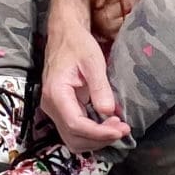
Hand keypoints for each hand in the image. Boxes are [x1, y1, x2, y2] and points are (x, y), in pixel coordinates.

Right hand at [40, 16, 129, 152]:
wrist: (65, 35)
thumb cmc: (77, 44)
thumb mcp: (93, 61)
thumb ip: (100, 87)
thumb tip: (109, 111)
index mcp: (56, 93)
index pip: (75, 124)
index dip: (98, 133)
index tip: (120, 130)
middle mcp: (51, 106)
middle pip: (74, 138)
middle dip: (100, 139)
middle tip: (123, 128)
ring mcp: (55, 110)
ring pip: (74, 139)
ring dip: (97, 139)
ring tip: (117, 127)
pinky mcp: (62, 110)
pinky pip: (76, 131)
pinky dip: (92, 134)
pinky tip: (108, 125)